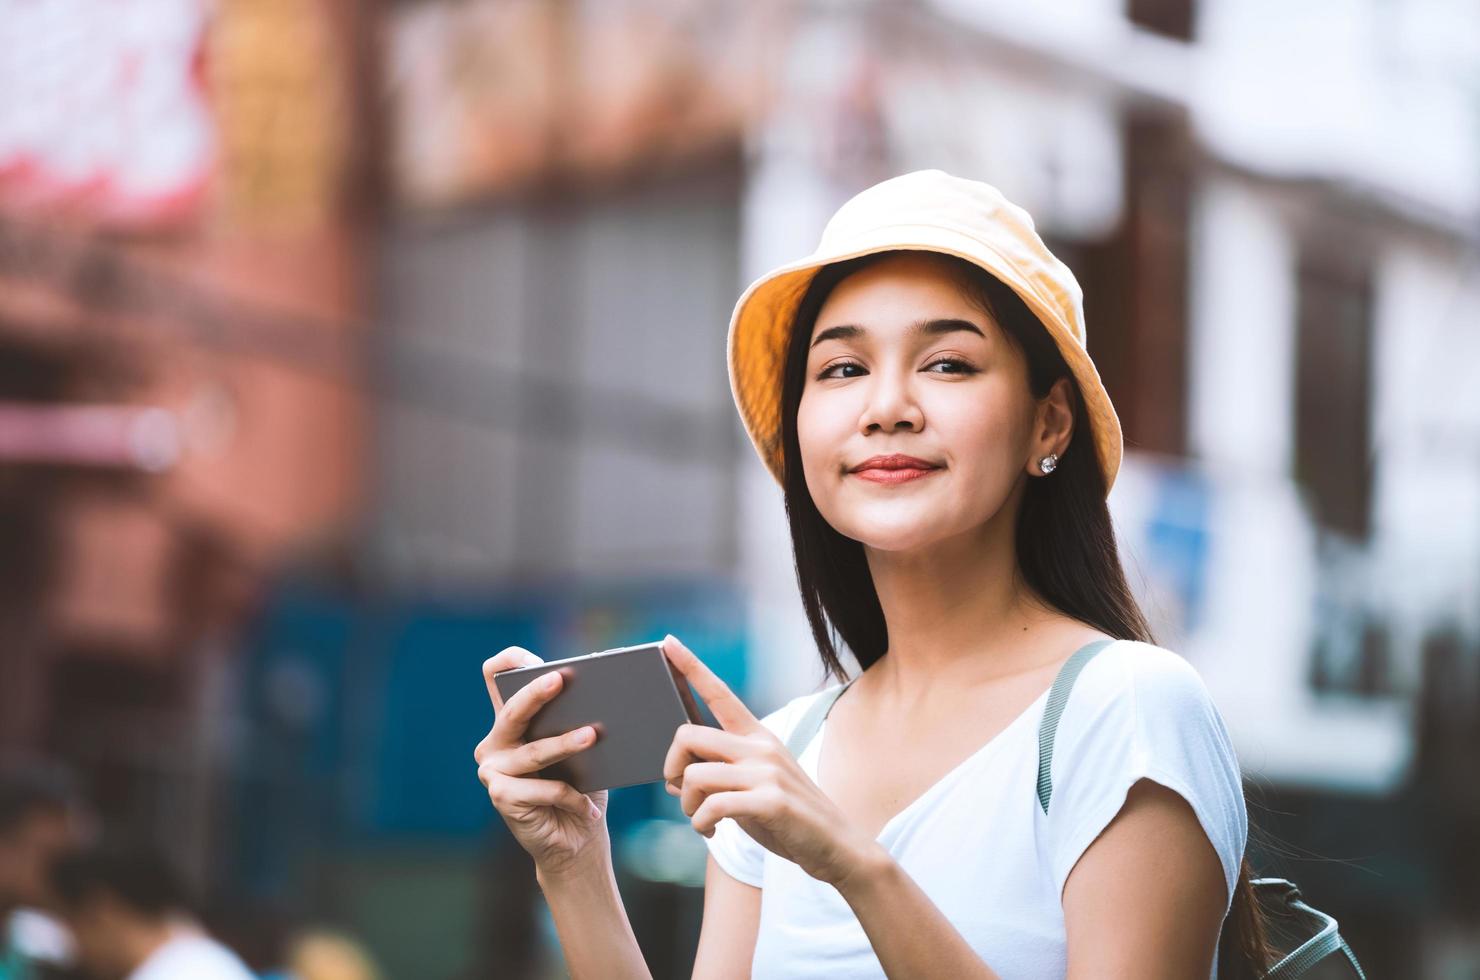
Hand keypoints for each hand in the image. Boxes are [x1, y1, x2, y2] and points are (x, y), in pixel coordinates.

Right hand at [473, 647, 609, 877]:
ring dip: (565, 745)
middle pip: (512, 710)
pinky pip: (543, 789)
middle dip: (536, 693)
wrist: (576, 839)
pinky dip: (572, 797)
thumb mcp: (582, 747)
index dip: (509, 662)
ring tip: (593, 735)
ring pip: (534, 752)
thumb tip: (598, 683)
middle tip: (561, 679)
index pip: (495, 676)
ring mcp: (492, 769)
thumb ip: (578, 718)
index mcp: (512, 720)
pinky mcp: (500, 796)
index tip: (530, 657)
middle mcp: (494, 741)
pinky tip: (591, 808)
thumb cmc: (582, 786)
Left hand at [660, 634, 872, 887]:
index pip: (719, 694)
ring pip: (694, 774)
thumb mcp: (750, 790)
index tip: (667, 643)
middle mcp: (761, 746)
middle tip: (677, 791)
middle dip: (670, 766)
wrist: (835, 846)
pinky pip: (713, 804)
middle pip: (689, 734)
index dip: (691, 667)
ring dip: (687, 805)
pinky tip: (710, 831)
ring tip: (700, 819)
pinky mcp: (771, 800)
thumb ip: (716, 778)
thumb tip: (673, 781)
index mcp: (757, 736)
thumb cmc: (787, 819)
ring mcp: (767, 772)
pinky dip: (701, 822)